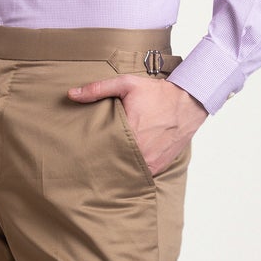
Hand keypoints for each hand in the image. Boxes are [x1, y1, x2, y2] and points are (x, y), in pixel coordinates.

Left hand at [66, 74, 206, 175]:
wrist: (189, 102)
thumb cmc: (157, 93)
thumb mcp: (127, 85)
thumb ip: (98, 89)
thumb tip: (71, 94)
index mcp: (130, 132)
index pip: (101, 150)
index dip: (90, 151)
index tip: (81, 151)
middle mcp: (141, 151)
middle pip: (112, 164)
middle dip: (101, 162)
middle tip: (88, 160)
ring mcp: (151, 162)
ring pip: (126, 172)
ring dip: (117, 169)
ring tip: (103, 165)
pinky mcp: (159, 167)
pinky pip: (140, 175)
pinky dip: (132, 171)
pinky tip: (122, 167)